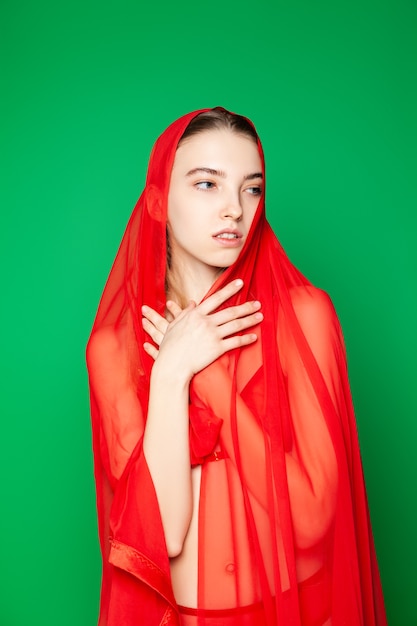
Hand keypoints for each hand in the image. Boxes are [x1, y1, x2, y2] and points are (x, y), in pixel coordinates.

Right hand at [141, 279, 262, 380]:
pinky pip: (235, 342)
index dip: (229, 289)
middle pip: (230, 311)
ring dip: (250, 320)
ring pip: (236, 325)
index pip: (216, 298)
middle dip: (246, 306)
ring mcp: (212, 335)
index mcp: (196, 314)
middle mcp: (206, 322)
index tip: (240, 282)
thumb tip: (193, 303)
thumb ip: (184, 312)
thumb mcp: (174, 325)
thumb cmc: (170, 346)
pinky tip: (254, 336)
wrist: (172, 365)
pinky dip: (246, 339)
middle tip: (257, 303)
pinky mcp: (217, 349)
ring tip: (260, 316)